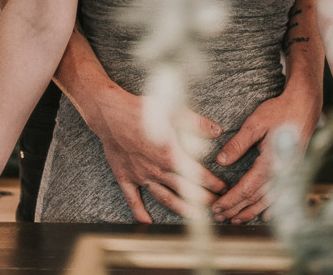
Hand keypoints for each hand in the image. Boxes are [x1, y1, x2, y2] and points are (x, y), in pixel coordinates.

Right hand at [94, 86, 226, 222]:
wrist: (110, 113)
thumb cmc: (140, 109)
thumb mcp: (173, 110)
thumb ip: (196, 123)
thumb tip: (216, 130)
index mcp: (170, 154)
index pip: (197, 174)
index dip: (212, 182)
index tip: (222, 188)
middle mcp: (157, 169)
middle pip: (184, 190)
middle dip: (202, 199)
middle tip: (215, 206)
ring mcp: (140, 176)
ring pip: (164, 198)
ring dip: (180, 208)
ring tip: (193, 216)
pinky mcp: (125, 177)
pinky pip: (132, 199)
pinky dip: (139, 213)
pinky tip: (147, 222)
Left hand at [211, 87, 320, 223]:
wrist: (304, 105)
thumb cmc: (279, 111)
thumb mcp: (255, 123)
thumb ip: (238, 143)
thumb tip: (221, 161)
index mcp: (272, 163)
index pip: (247, 189)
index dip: (231, 200)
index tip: (216, 207)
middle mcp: (283, 173)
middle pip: (257, 199)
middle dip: (237, 209)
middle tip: (219, 217)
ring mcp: (290, 174)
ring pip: (269, 200)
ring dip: (251, 212)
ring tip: (236, 219)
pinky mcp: (294, 171)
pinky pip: (282, 195)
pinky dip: (271, 207)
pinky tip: (265, 216)